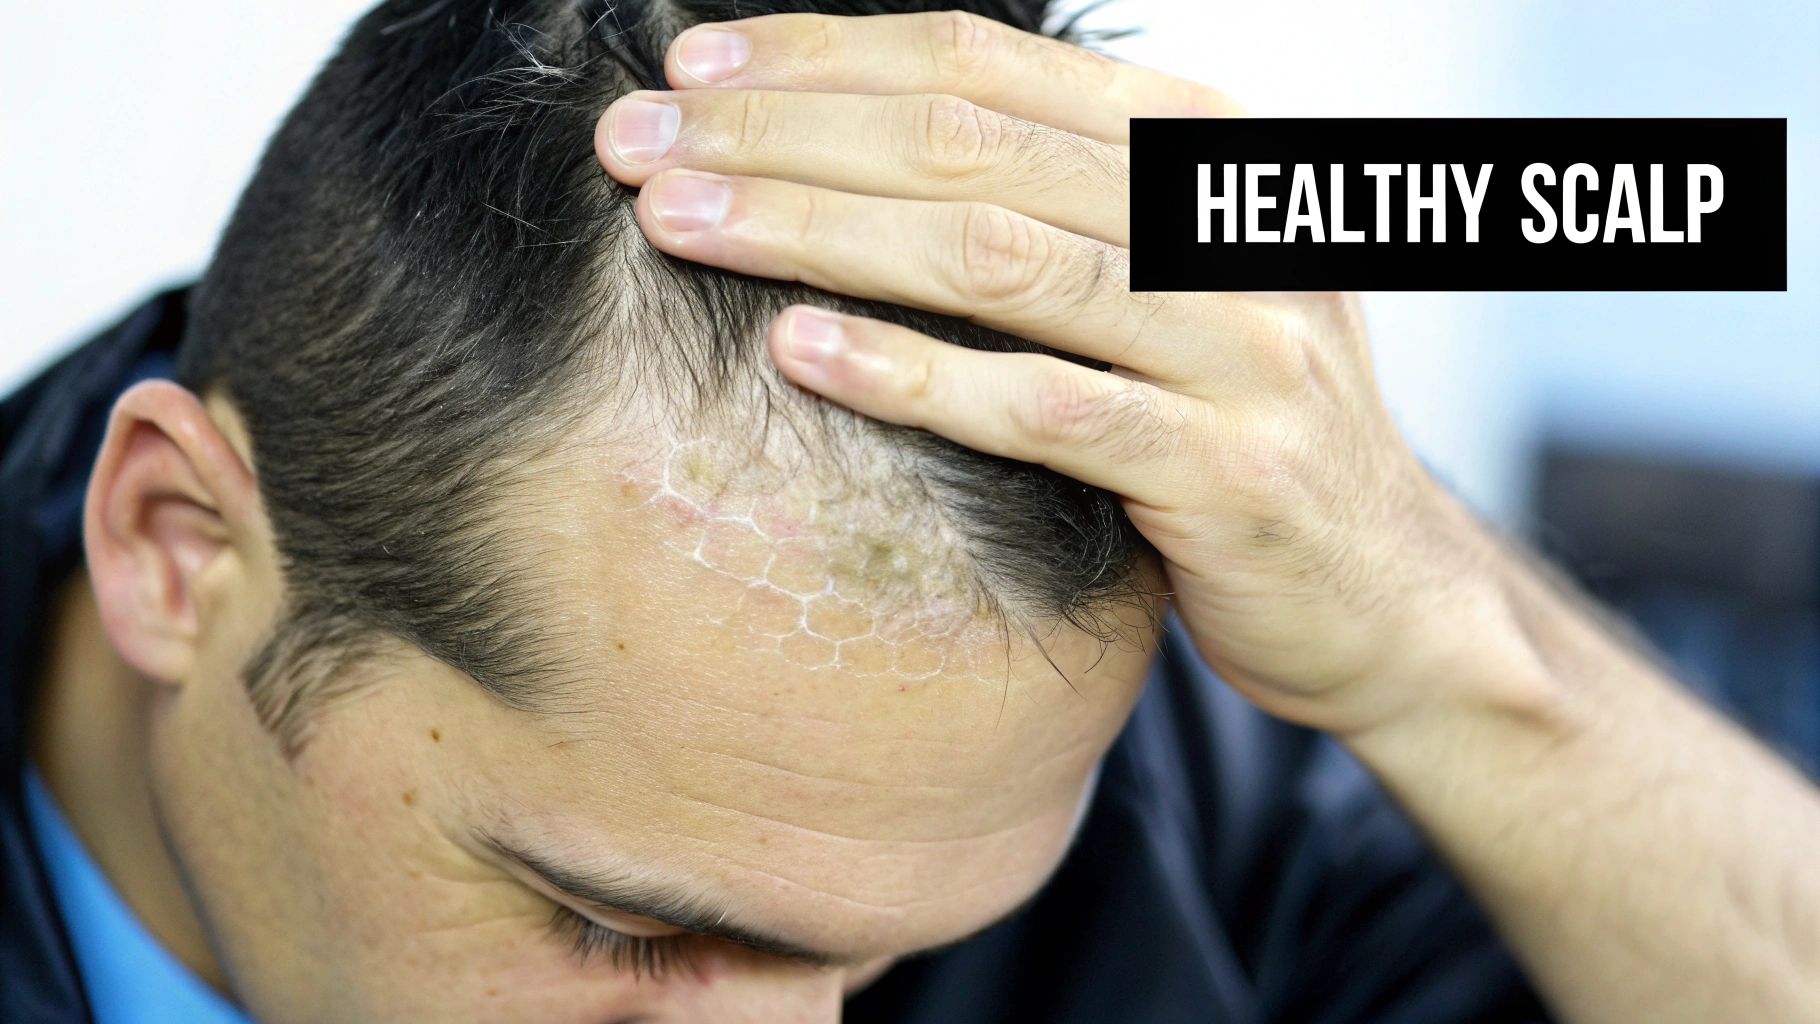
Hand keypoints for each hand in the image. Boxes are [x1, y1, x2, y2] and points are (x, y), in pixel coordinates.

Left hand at [595, 11, 1516, 736]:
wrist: (1382, 593)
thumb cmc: (1231, 427)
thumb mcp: (1164, 284)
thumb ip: (1052, 208)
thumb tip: (854, 144)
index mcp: (1203, 152)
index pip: (991, 67)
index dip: (832, 56)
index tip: (696, 68)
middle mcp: (1224, 223)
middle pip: (974, 145)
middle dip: (788, 132)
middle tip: (641, 141)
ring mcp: (1238, 344)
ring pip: (999, 258)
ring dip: (819, 231)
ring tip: (683, 222)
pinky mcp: (1225, 471)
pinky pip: (1046, 407)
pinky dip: (915, 375)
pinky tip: (797, 351)